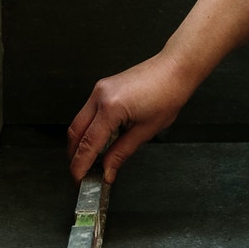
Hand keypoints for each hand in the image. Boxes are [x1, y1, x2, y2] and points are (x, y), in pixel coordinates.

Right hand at [67, 54, 198, 181]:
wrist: (174, 69)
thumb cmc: (167, 94)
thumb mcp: (145, 131)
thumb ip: (121, 153)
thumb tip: (108, 170)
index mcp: (110, 108)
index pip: (88, 143)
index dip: (80, 164)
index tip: (79, 178)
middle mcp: (99, 96)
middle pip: (75, 132)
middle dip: (74, 155)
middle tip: (82, 172)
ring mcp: (99, 90)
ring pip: (79, 121)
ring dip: (81, 142)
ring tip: (90, 160)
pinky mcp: (103, 88)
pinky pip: (88, 112)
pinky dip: (89, 129)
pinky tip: (99, 141)